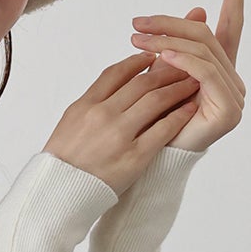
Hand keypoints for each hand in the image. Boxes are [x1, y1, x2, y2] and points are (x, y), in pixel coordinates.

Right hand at [43, 50, 203, 193]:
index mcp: (84, 106)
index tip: (152, 57)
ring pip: (155, 101)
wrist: (58, 194)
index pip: (116, 73)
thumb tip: (115, 83)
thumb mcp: (69, 123)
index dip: (137, 61)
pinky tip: (190, 109)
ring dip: (177, 88)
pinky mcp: (134, 157)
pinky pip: (163, 130)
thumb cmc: (63, 161)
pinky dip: (179, 116)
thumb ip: (92, 102)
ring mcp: (118, 136)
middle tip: (182, 65)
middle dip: (165, 71)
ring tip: (192, 82)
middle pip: (141, 83)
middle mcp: (101, 116)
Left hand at [129, 0, 247, 151]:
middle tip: (137, 22)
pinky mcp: (227, 111)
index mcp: (218, 70)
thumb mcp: (160, 78)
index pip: (229, 26)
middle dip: (171, 24)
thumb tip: (196, 10)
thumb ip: (175, 48)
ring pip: (202, 53)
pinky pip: (205, 75)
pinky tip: (161, 56)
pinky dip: (183, 62)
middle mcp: (231, 80)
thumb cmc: (150, 125)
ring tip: (137, 38)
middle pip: (204, 37)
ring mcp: (233, 96)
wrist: (148, 167)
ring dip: (167, 41)